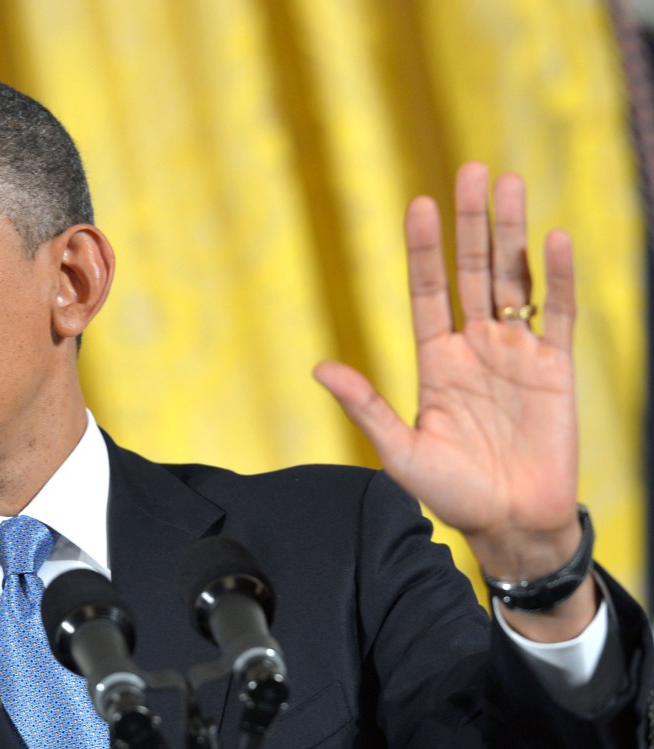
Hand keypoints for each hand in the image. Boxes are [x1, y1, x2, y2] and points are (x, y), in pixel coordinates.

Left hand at [314, 163, 593, 637]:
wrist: (511, 524)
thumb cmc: (452, 494)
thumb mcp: (400, 451)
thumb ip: (367, 406)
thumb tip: (320, 367)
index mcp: (435, 361)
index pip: (426, 290)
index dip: (423, 249)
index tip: (419, 205)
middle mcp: (474, 347)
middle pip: (473, 271)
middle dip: (472, 223)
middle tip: (472, 171)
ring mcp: (515, 354)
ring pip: (516, 279)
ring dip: (513, 233)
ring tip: (510, 184)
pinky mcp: (555, 369)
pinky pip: (558, 314)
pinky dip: (559, 278)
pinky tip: (555, 239)